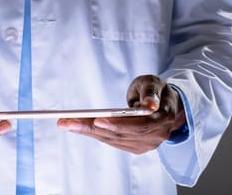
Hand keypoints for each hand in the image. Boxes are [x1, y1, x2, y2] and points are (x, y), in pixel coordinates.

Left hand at [57, 75, 185, 153]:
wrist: (166, 105)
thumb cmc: (156, 91)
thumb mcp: (154, 83)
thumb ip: (151, 92)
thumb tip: (150, 105)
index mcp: (163, 118)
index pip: (139, 125)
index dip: (118, 124)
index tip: (97, 120)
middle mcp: (156, 136)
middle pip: (120, 135)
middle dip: (91, 128)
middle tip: (67, 122)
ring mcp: (145, 144)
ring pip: (113, 140)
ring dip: (87, 132)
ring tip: (66, 123)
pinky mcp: (135, 147)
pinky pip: (112, 141)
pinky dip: (94, 134)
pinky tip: (78, 127)